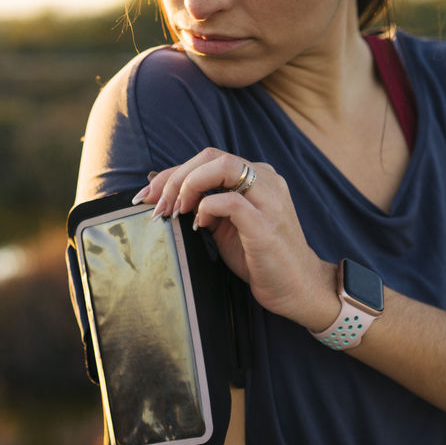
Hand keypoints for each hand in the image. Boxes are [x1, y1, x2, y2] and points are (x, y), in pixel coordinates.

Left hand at [135, 148, 337, 330]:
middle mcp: (266, 180)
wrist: (296, 288)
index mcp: (257, 176)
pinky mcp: (266, 225)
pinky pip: (231, 201)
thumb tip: (164, 196)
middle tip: (156, 204)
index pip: (209, 159)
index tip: (148, 194)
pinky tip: (199, 224)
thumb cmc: (258, 258)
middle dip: (175, 177)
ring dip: (189, 185)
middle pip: (212, 156)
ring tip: (175, 211)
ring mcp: (269, 200)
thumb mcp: (226, 226)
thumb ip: (204, 206)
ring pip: (223, 167)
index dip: (173, 172)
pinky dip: (207, 208)